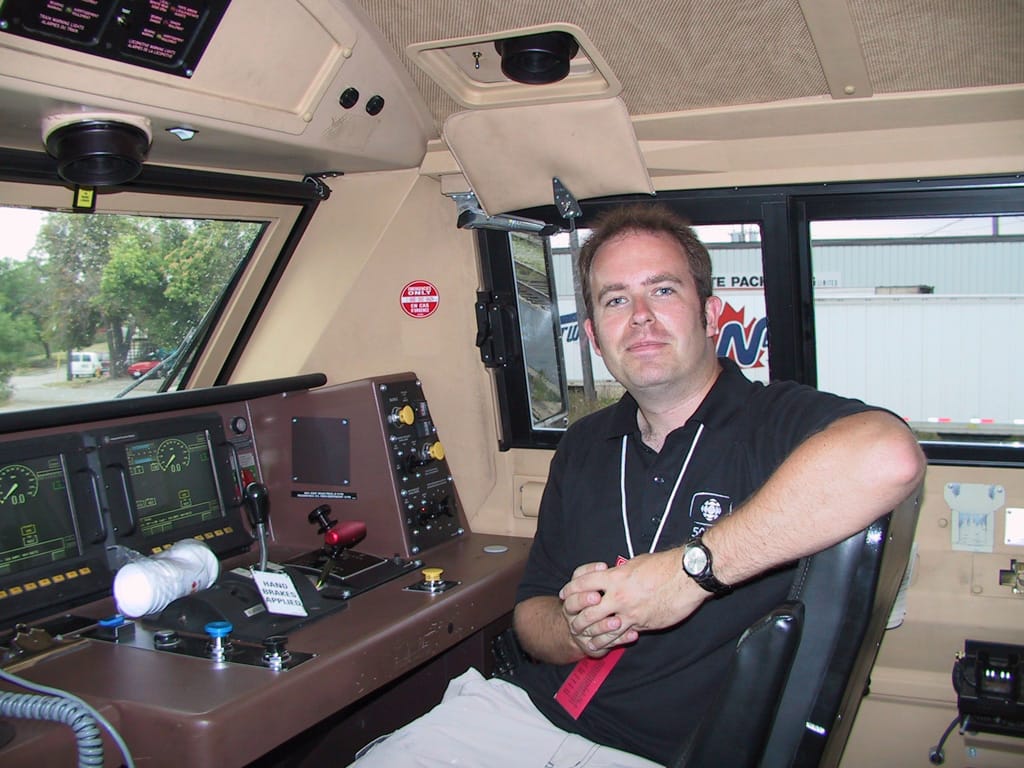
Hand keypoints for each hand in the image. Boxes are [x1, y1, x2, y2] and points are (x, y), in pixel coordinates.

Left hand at [560, 550, 706, 651]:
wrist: (686, 576)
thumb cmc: (663, 566)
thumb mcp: (635, 563)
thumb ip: (620, 573)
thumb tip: (611, 575)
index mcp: (615, 576)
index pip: (583, 583)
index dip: (571, 589)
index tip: (565, 594)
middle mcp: (618, 595)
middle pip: (587, 610)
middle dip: (576, 618)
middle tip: (572, 622)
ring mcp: (630, 611)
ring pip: (602, 628)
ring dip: (591, 633)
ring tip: (584, 638)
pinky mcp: (642, 623)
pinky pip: (622, 635)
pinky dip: (611, 640)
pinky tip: (606, 643)